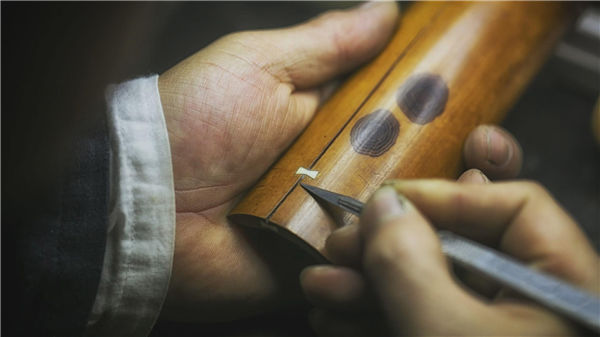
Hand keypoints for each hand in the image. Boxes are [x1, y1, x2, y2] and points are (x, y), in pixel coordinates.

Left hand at [157, 1, 523, 321]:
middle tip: (487, 156)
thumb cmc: (192, 122)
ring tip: (475, 199)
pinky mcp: (321, 270)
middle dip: (466, 166)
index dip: (451, 113)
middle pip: (419, 172)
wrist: (141, 202)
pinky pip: (374, 269)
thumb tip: (387, 10)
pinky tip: (435, 243)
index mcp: (333, 122)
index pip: (408, 117)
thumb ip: (327, 43)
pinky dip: (403, 260)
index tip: (485, 110)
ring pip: (408, 224)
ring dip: (448, 214)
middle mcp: (340, 174)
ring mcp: (333, 225)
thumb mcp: (260, 64)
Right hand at [300, 180, 598, 335]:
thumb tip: (384, 202)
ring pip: (426, 293)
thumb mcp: (447, 333)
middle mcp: (530, 306)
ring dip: (366, 287)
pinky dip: (373, 321)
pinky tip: (331, 316)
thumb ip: (412, 263)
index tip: (382, 205)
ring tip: (316, 285)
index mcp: (560, 285)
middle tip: (333, 247)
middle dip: (386, 249)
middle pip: (457, 251)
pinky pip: (414, 327)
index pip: (513, 208)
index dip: (444, 198)